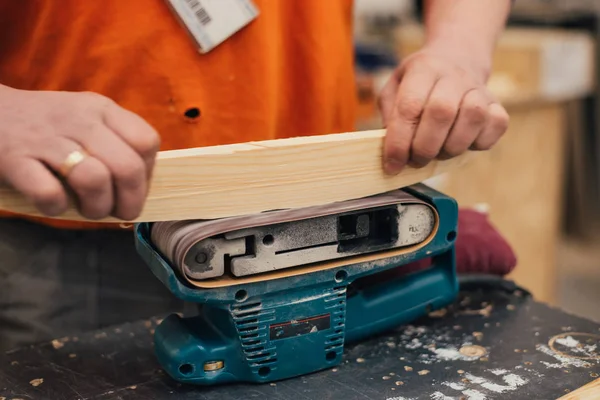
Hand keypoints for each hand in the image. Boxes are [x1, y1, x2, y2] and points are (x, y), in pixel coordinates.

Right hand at [0, 86, 159, 219]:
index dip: (147, 173)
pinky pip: (49, 192)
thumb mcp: (87, 118)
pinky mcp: (15, 158)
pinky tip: (53, 204)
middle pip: (128, 167)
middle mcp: (80, 120)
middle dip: (130, 201)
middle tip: (119, 212)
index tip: (134, 187)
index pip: (147, 141)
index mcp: (102, 109)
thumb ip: (116, 142)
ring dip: (97, 207)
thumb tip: (142, 186)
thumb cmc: (48, 125)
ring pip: (94, 180)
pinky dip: (56, 207)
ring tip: (88, 210)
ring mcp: (47, 138)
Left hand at [378, 46, 508, 174]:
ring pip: (472, 118)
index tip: (392, 165)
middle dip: (425, 147)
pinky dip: (478, 143)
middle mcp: (453, 76)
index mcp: (423, 69)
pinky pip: (495, 126)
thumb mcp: (395, 88)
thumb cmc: (420, 83)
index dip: (399, 142)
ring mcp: (479, 89)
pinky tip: (463, 143)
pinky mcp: (498, 104)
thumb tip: (392, 150)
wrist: (458, 58)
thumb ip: (390, 116)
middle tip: (416, 160)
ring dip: (451, 147)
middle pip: (441, 112)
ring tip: (439, 152)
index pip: (409, 107)